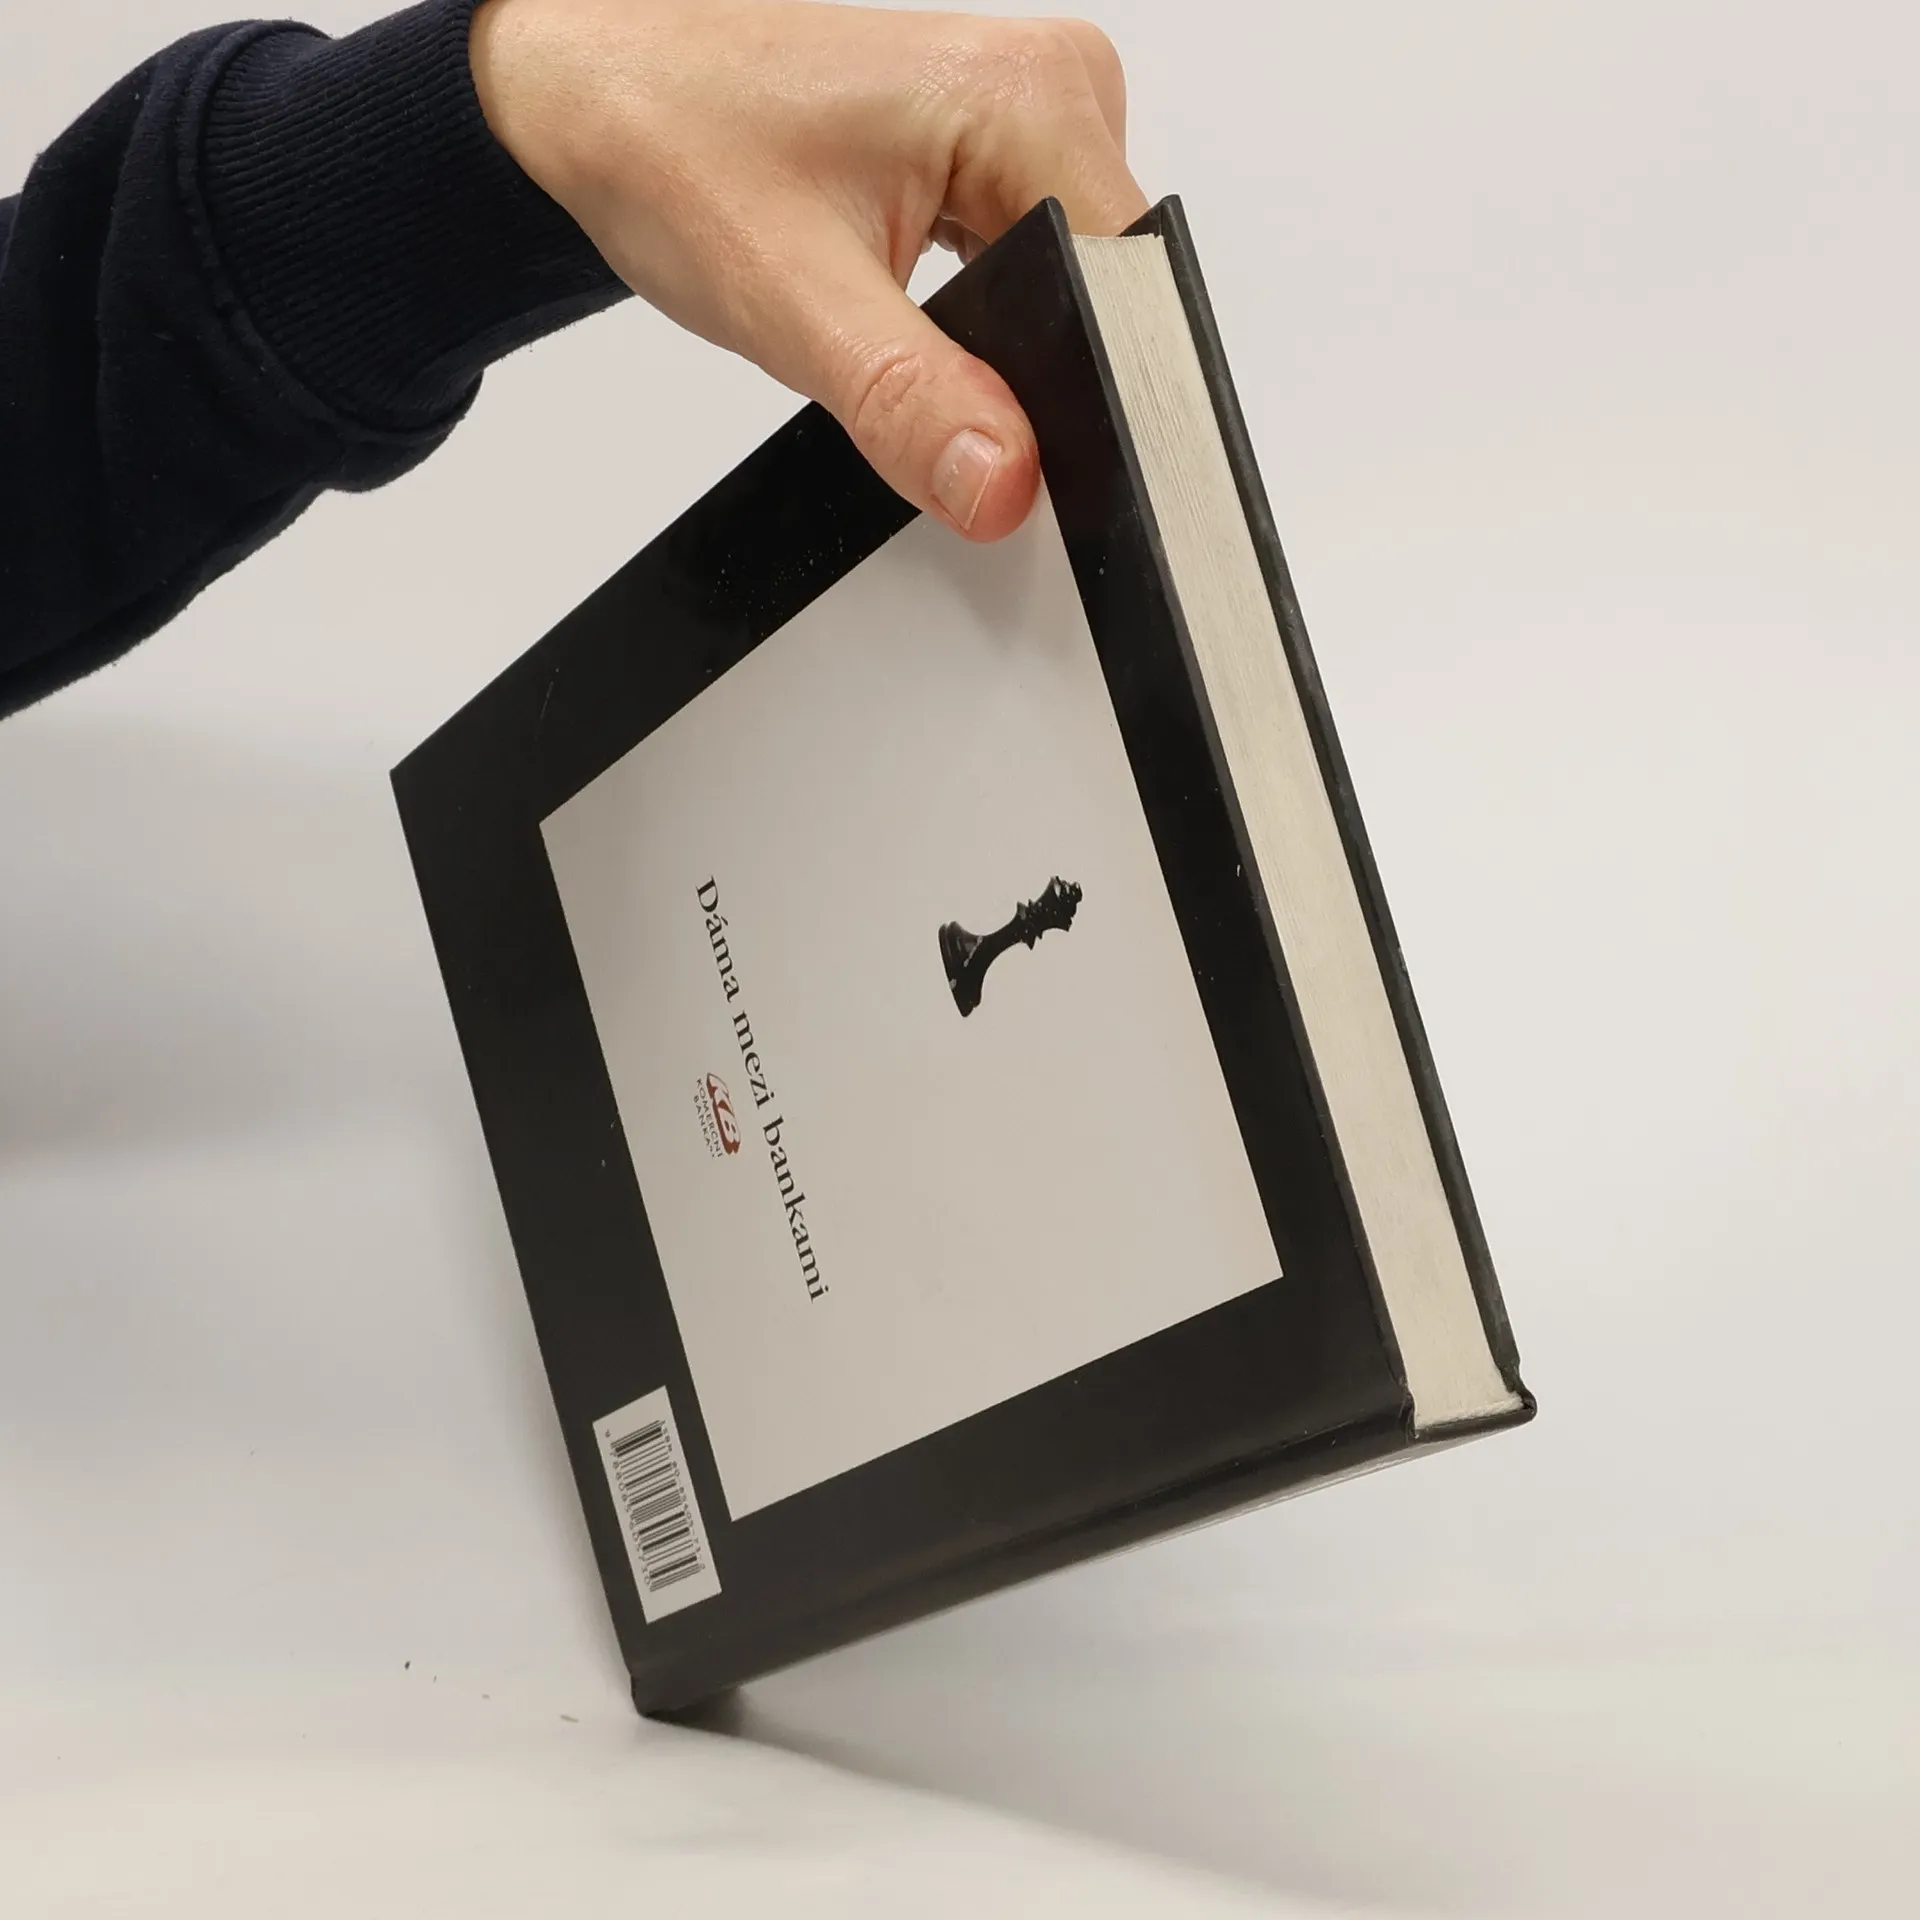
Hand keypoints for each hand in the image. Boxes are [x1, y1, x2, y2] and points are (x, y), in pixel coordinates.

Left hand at [469, 0, 1146, 538]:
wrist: (599, 93)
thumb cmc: (670, 144)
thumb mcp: (791, 300)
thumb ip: (912, 400)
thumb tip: (1004, 482)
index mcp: (1029, 100)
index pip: (1128, 298)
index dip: (1084, 401)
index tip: (1010, 454)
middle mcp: (1051, 92)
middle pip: (1107, 305)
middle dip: (1025, 381)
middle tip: (903, 368)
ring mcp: (1029, 121)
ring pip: (1072, 302)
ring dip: (997, 353)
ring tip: (887, 321)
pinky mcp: (999, 155)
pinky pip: (1037, 273)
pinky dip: (980, 325)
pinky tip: (907, 310)